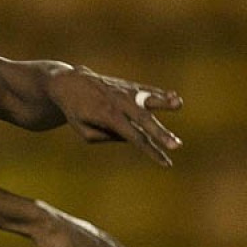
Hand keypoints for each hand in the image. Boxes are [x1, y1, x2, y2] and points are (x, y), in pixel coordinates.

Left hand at [48, 66, 182, 165]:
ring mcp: (123, 91)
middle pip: (143, 120)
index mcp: (107, 117)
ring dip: (163, 102)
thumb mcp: (84, 130)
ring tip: (178, 103)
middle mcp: (117, 103)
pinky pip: (145, 89)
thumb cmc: (74, 111)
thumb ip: (106, 136)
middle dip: (161, 133)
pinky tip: (173, 97)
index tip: (166, 163)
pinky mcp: (127, 84)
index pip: (134, 138)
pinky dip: (159, 93)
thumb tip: (130, 137)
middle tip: (176, 145)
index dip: (151, 151)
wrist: (67, 83)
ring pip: (146, 98)